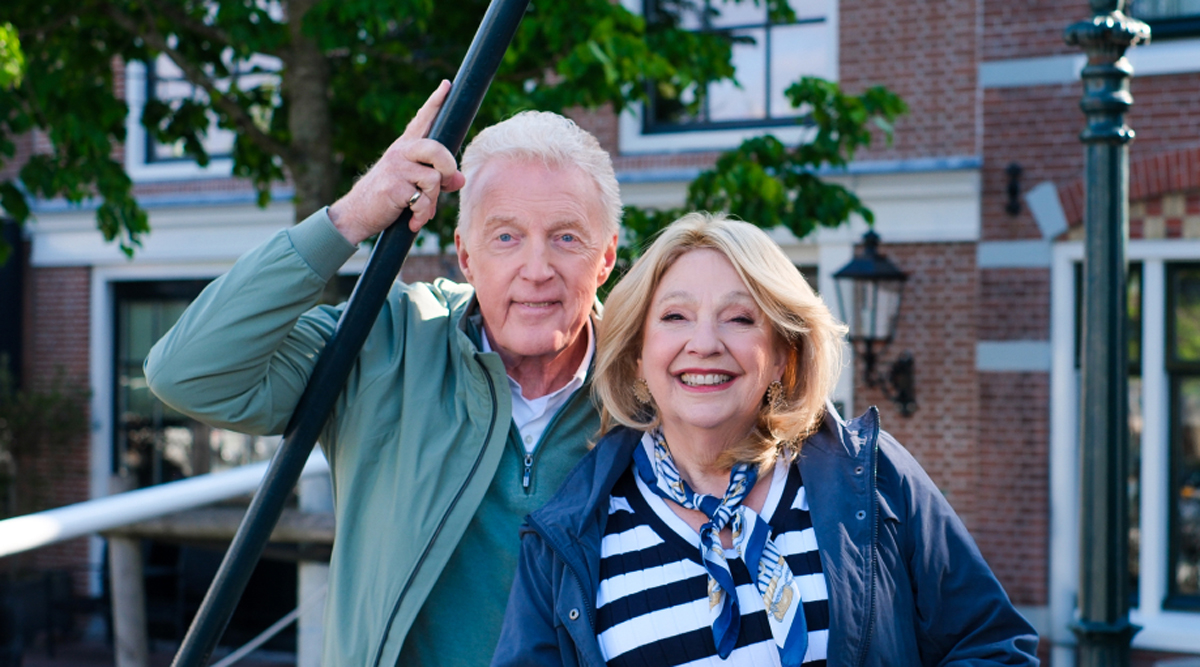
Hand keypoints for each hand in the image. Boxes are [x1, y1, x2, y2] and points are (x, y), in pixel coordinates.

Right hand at [328, 80, 465, 243]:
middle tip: (446, 181)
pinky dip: (422, 214)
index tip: (447, 85)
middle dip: (448, 167)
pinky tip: (412, 219)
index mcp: (406, 147)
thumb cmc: (389, 197)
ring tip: (419, 209)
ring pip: (434, 179)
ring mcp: (397, 168)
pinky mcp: (394, 187)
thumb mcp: (414, 184)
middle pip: (437, 149)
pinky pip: (423, 200)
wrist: (358, 213)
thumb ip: (438, 179)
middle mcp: (401, 152)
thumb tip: (461, 180)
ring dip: (431, 201)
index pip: (423, 120)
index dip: (436, 102)